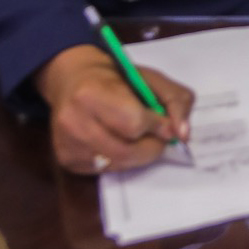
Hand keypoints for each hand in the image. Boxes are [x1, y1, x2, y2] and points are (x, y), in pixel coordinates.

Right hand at [35, 44, 192, 174]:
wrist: (75, 80)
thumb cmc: (117, 78)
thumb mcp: (152, 78)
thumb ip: (175, 101)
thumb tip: (182, 135)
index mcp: (92, 93)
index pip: (134, 124)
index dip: (157, 127)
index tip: (167, 124)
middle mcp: (73, 121)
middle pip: (125, 151)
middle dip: (151, 147)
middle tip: (159, 138)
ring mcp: (66, 144)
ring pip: (116, 164)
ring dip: (138, 156)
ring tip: (142, 140)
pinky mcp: (66, 160)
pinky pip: (103, 171)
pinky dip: (121, 161)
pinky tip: (121, 143)